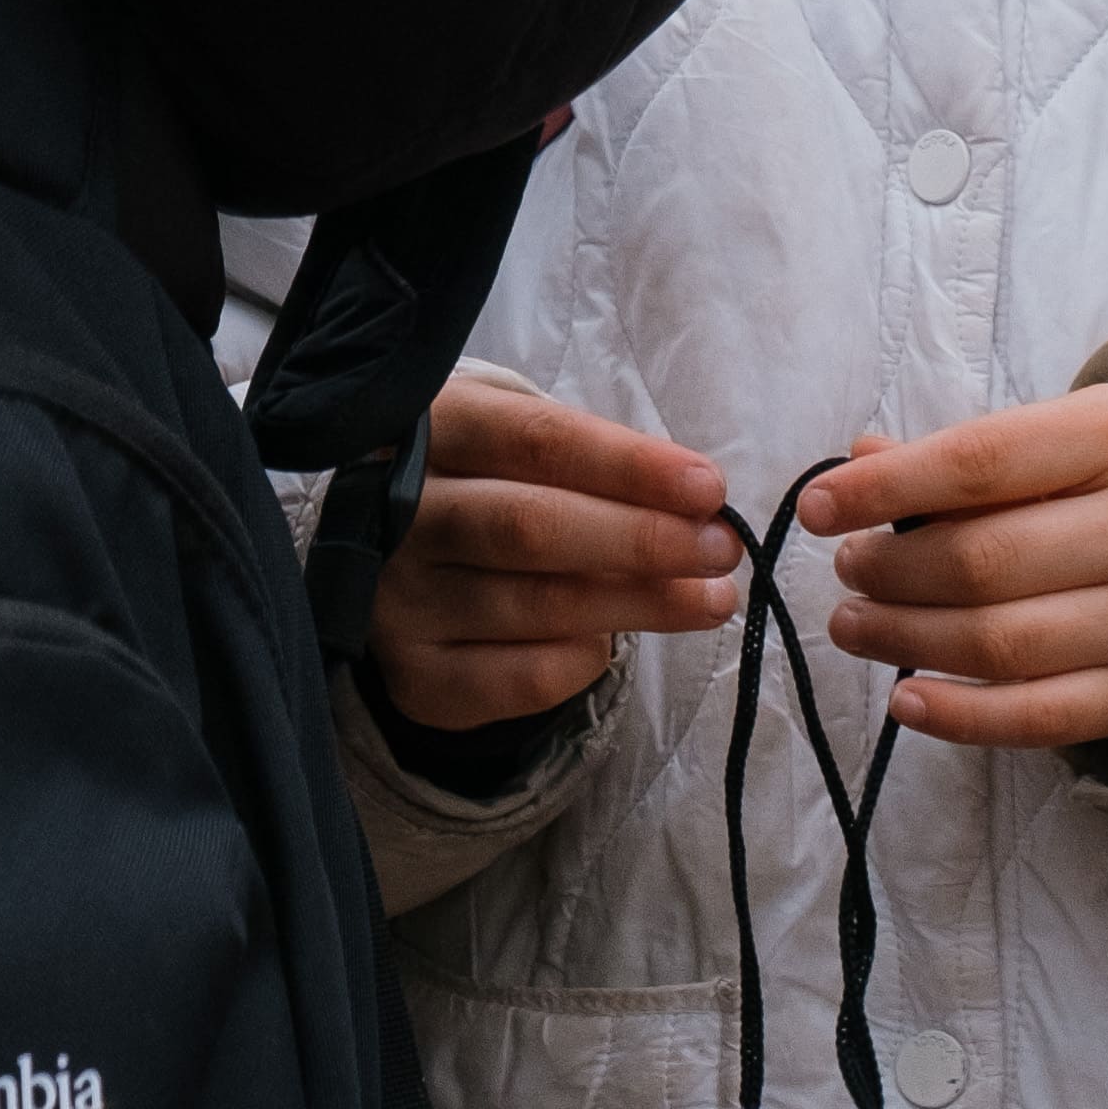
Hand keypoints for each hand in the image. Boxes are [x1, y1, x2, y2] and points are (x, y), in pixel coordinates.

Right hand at [364, 374, 743, 733]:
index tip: (708, 487)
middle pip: (533, 527)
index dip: (628, 465)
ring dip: (639, 605)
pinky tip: (612, 643)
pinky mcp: (413, 676)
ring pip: (538, 606)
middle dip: (642, 539)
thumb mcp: (512, 439)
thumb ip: (586, 458)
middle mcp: (400, 514)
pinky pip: (517, 680)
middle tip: (722, 549)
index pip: (537, 440)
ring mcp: (399, 599)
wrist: (385, 556)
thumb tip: (694, 500)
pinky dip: (580, 661)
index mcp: (432, 428)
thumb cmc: (478, 479)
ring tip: (711, 600)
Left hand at [804, 383, 1107, 751]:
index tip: (818, 506)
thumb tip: (859, 463)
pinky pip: (1041, 718)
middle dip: (891, 570)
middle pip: (986, 562)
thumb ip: (963, 453)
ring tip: (854, 624)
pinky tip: (907, 699)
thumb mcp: (1061, 431)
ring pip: (1003, 644)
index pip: (981, 463)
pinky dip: (962, 716)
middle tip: (847, 569)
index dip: (885, 487)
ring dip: (907, 639)